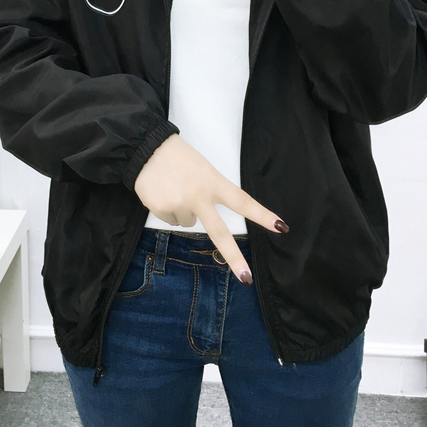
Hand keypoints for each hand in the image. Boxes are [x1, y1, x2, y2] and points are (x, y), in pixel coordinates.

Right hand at [134, 133, 289, 285]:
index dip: (262, 215)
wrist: (146, 148)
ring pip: (189, 223)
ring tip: (174, 188)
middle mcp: (198, 196)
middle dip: (234, 257)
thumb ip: (209, 191)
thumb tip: (204, 219)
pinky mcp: (160, 210)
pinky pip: (171, 220)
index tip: (281, 227)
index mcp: (213, 182)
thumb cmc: (178, 157)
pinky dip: (168, 210)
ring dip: (184, 211)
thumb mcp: (202, 169)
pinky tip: (162, 192)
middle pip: (220, 233)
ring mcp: (179, 205)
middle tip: (246, 277)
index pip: (242, 201)